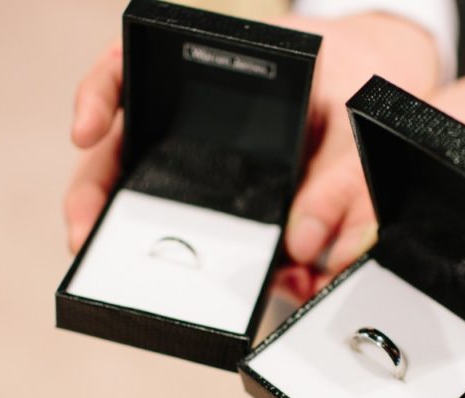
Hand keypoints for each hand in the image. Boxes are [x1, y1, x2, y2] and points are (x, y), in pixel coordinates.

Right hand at [63, 13, 440, 255]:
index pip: (130, 64)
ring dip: (119, 221)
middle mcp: (193, 110)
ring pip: (144, 184)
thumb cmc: (358, 79)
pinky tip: (173, 266)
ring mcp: (200, 153)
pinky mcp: (221, 191)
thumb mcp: (356, 114)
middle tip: (83, 230)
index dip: (97, 92)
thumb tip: (303, 241)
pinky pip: (188, 217)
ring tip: (106, 257)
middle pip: (121, 141)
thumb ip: (340, 174)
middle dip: (93, 188)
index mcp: (211, 66)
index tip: (86, 129)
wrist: (381, 85)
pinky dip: (176, 242)